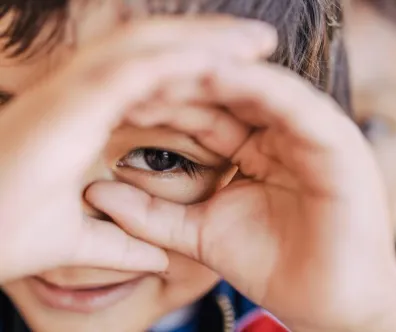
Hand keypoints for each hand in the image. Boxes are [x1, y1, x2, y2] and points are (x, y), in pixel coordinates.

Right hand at [0, 17, 275, 282]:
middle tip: (263, 42)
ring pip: (152, 47)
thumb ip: (120, 240)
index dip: (198, 70)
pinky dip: (181, 60)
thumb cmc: (2, 236)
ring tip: (259, 40)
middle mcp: (81, 93)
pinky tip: (225, 58)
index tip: (243, 75)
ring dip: (208, 40)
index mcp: (85, 116)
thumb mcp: (78, 240)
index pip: (153, 78)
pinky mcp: (70, 104)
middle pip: (159, 51)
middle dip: (213, 42)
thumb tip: (157, 257)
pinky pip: (136, 69)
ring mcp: (74, 92)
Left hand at [86, 59, 395, 330]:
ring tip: (170, 64)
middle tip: (139, 73)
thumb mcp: (202, 233)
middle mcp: (286, 134)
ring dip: (215, 74)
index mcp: (258, 151)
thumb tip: (97, 193)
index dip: (166, 105)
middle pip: (231, 95)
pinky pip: (295, 104)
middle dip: (185, 83)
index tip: (120, 100)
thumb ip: (153, 215)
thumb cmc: (276, 268)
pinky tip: (217, 75)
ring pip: (261, 89)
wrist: (333, 307)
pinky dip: (258, 87)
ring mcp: (313, 133)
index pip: (208, 116)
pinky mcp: (337, 140)